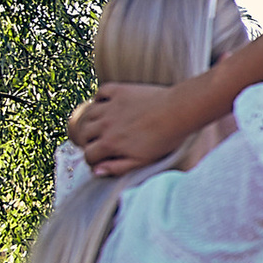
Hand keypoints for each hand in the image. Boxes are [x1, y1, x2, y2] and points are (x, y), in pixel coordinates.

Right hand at [66, 80, 189, 176]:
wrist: (178, 111)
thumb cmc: (164, 139)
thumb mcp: (142, 161)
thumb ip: (117, 167)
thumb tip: (96, 171)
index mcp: (110, 143)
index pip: (88, 155)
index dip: (92, 160)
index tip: (100, 160)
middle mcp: (105, 124)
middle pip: (84, 134)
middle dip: (88, 141)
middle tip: (99, 143)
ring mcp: (111, 106)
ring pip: (89, 114)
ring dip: (92, 122)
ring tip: (102, 126)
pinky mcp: (120, 91)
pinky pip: (100, 92)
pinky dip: (99, 98)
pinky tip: (106, 104)